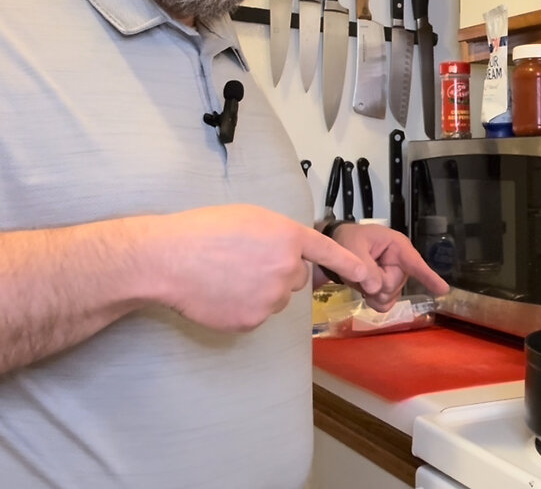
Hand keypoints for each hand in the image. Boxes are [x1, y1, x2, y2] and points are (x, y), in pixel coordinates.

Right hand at [148, 205, 383, 331]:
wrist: (169, 259)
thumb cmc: (203, 232)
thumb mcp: (250, 218)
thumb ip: (280, 235)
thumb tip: (291, 253)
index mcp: (287, 237)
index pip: (329, 253)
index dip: (352, 265)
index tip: (371, 276)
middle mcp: (286, 269)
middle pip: (295, 277)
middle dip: (277, 272)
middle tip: (244, 262)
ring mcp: (270, 298)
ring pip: (275, 298)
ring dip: (259, 290)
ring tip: (226, 275)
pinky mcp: (252, 321)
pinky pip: (256, 315)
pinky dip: (242, 307)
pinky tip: (220, 293)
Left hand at [324, 223, 449, 311]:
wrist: (339, 247)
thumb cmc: (349, 240)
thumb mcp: (352, 248)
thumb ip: (364, 267)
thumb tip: (376, 288)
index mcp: (397, 247)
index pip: (415, 263)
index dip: (428, 277)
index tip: (443, 290)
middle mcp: (401, 263)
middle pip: (395, 284)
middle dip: (376, 283)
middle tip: (360, 272)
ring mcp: (397, 277)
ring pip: (390, 296)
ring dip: (373, 293)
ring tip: (362, 279)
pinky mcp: (389, 289)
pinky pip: (386, 304)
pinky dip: (375, 302)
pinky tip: (366, 292)